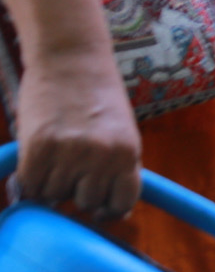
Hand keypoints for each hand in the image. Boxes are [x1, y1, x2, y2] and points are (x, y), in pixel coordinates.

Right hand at [10, 45, 140, 221]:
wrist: (71, 59)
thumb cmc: (98, 97)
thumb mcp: (122, 132)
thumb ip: (119, 168)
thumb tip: (116, 212)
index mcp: (128, 153)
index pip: (121, 204)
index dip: (108, 210)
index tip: (99, 209)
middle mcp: (101, 156)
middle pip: (85, 204)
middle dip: (78, 193)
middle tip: (73, 171)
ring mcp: (68, 153)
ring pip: (55, 197)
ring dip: (52, 186)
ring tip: (56, 159)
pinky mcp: (37, 147)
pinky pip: (30, 187)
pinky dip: (30, 182)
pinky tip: (35, 164)